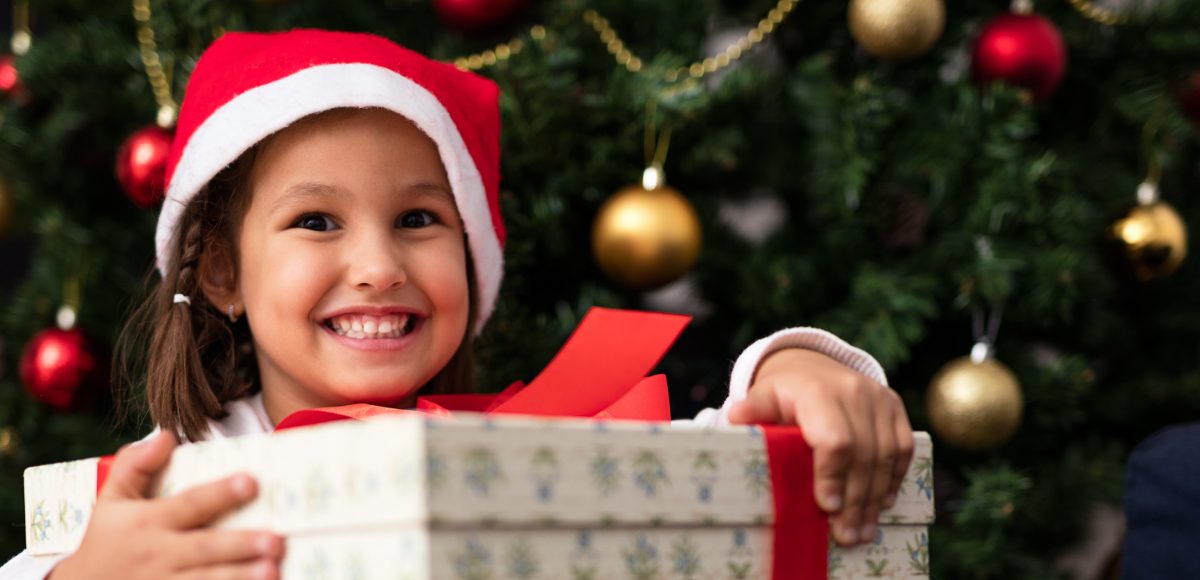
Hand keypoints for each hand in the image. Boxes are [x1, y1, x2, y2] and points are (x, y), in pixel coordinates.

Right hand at [49, 431, 284, 579]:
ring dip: (240, 578)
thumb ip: (135, 464)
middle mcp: (159, 554)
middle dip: (240, 546)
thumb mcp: (110, 499)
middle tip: (275, 541)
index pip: (190, 504)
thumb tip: (166, 434)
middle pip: (205, 549)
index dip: (219, 493)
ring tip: (272, 571)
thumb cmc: (105, 539)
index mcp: (149, 522)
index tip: (251, 482)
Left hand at [727, 348, 913, 546]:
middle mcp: (853, 391)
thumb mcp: (762, 398)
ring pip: (886, 455)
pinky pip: (903, 447)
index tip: (827, 507)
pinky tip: (881, 505)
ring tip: (863, 531)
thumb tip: (732, 420)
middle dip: (855, 500)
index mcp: (817, 391)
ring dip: (875, 497)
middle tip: (846, 536)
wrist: (813, 366)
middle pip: (863, 454)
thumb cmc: (784, 393)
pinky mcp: (894, 406)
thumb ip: (751, 411)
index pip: (834, 439)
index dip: (832, 475)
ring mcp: (878, 397)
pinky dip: (894, 478)